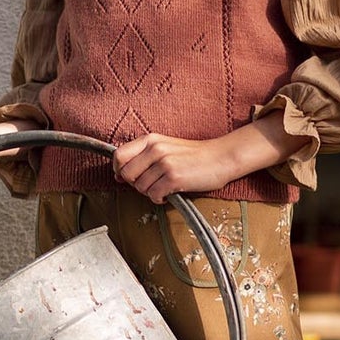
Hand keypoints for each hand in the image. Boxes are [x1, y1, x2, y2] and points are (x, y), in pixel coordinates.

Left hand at [112, 132, 241, 202]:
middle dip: (135, 184)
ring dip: (150, 192)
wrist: (220, 158)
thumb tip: (120, 174)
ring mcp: (164, 163)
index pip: (119, 155)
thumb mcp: (166, 147)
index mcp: (151, 140)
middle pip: (126, 174)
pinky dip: (159, 199)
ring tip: (163, 188)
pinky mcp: (174, 177)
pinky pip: (153, 195)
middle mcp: (155, 149)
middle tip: (150, 185)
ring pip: (140, 187)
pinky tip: (169, 194)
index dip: (118, 170)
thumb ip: (144, 156)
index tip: (125, 178)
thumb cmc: (194, 156)